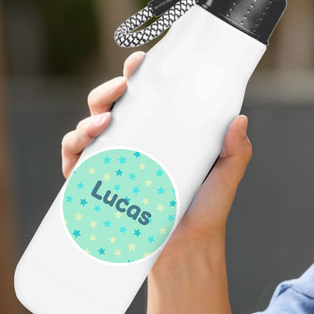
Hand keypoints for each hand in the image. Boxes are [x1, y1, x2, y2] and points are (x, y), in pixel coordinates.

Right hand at [60, 50, 251, 263]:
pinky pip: (75, 163)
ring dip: (89, 119)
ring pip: (88, 130)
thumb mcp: (226, 175)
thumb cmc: (207, 211)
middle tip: (121, 87)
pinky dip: (73, 150)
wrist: (188, 251)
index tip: (139, 62)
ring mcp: (113, 165)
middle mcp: (134, 145)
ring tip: (104, 121)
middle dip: (108, 91)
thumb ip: (236, 150)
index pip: (145, 98)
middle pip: (110, 108)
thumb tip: (240, 120)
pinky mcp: (96, 189)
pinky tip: (84, 144)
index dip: (136, 76)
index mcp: (162, 134)